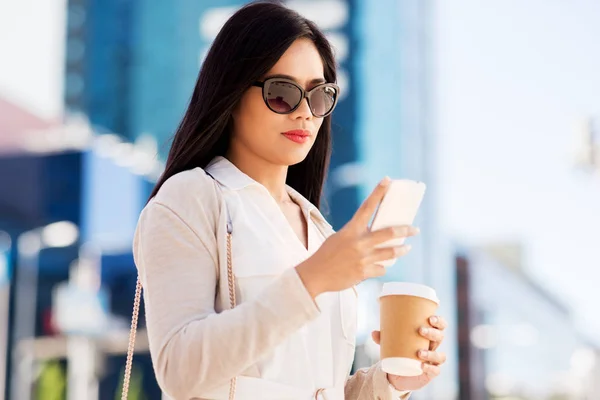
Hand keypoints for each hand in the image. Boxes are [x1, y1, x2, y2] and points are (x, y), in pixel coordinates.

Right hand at [296, 177, 419, 297]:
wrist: (315, 275)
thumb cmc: (327, 254)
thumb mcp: (340, 238)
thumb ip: (357, 235)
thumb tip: (375, 235)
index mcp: (350, 229)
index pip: (367, 207)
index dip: (378, 192)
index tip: (388, 180)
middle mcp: (359, 243)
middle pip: (389, 233)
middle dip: (405, 230)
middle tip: (415, 229)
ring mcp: (362, 258)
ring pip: (391, 253)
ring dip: (402, 250)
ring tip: (407, 248)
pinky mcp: (364, 273)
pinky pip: (381, 269)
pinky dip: (381, 267)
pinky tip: (377, 267)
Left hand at [372, 315, 447, 390]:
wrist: (399, 373)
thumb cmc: (399, 351)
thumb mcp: (392, 343)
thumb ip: (383, 338)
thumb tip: (373, 333)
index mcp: (428, 335)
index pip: (440, 325)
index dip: (439, 321)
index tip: (430, 318)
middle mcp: (434, 346)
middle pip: (440, 337)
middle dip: (433, 333)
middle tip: (420, 330)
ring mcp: (434, 360)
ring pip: (440, 355)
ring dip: (431, 353)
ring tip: (419, 352)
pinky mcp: (431, 372)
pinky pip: (435, 370)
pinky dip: (430, 368)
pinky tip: (423, 366)